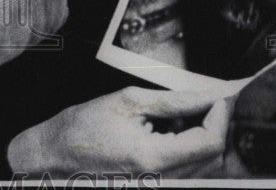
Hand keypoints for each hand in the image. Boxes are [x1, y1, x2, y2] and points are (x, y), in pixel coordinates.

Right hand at [6, 87, 232, 176]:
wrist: (55, 156)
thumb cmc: (82, 129)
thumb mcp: (128, 101)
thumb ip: (173, 101)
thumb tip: (206, 96)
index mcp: (154, 159)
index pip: (209, 141)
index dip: (220, 115)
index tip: (219, 95)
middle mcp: (163, 181)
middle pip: (212, 155)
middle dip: (213, 123)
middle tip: (203, 99)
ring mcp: (161, 186)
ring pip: (202, 163)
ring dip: (199, 134)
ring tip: (175, 114)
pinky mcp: (158, 185)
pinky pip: (187, 169)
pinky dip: (186, 145)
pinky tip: (167, 130)